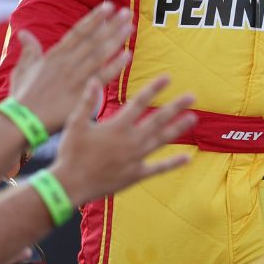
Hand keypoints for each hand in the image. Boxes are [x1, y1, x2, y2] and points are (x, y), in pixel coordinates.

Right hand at [9, 3, 133, 131]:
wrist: (22, 121)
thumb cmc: (22, 96)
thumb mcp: (23, 68)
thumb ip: (29, 49)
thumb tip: (23, 33)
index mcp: (55, 55)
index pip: (78, 32)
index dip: (94, 18)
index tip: (108, 6)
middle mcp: (67, 63)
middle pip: (93, 40)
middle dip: (111, 25)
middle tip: (127, 12)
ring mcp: (75, 77)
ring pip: (99, 54)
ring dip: (116, 40)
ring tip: (130, 27)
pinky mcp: (81, 93)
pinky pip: (101, 77)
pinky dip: (114, 66)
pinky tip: (127, 56)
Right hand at [48, 75, 195, 205]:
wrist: (70, 185)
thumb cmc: (70, 153)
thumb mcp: (75, 124)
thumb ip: (86, 101)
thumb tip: (94, 79)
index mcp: (117, 127)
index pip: (139, 102)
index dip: (154, 89)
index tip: (168, 78)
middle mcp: (130, 141)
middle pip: (157, 120)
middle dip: (175, 107)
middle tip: (192, 96)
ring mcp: (135, 159)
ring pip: (161, 140)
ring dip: (178, 129)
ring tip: (193, 118)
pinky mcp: (136, 175)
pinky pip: (158, 168)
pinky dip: (173, 163)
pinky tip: (187, 158)